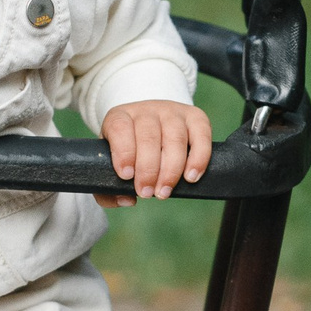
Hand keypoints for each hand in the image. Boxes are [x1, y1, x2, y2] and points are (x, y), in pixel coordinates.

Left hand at [96, 101, 211, 205]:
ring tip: (164, 191)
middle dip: (148, 169)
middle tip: (147, 193)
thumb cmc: (130, 151)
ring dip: (171, 170)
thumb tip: (126, 200)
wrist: (152, 125)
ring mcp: (172, 112)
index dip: (123, 152)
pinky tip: (191, 177)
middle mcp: (147, 111)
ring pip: (175, 138)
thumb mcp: (112, 161)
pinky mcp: (195, 117)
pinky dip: (198, 158)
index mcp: (120, 117)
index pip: (120, 128)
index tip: (126, 175)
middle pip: (149, 137)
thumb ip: (109, 186)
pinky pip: (201, 135)